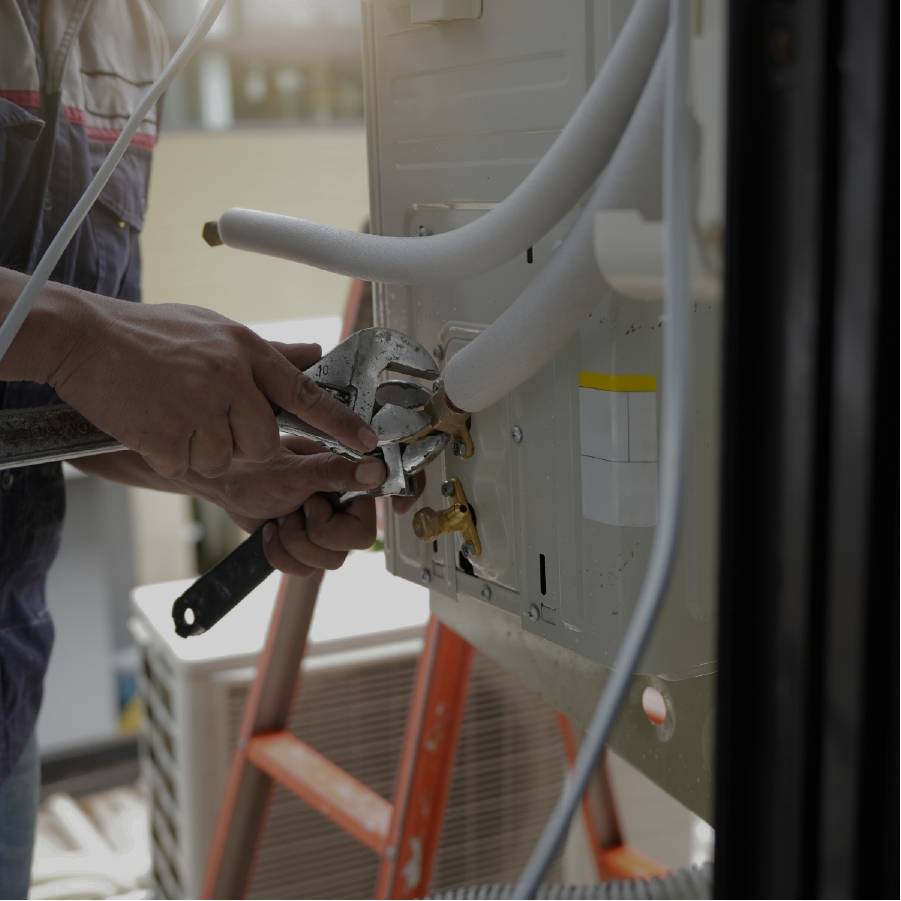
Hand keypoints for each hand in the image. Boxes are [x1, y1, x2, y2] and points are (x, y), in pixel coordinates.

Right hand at [2, 269, 376, 478]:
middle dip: (242, 442)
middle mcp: (229, 376)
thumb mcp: (214, 329)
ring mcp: (198, 406)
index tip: (366, 440)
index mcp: (245, 349)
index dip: (340, 421)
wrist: (82, 338)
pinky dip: (170, 453)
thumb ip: (266, 351)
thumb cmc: (148, 335)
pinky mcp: (167, 433)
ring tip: (172, 413)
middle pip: (264, 441)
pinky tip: (152, 422)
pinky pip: (186, 463)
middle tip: (207, 417)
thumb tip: (313, 352)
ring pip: (225, 457)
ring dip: (202, 448)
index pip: (305, 391)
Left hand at [181, 435, 384, 574]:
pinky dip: (282, 555)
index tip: (391, 510)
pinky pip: (307, 571)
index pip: (381, 500)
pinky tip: (272, 532)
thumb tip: (375, 470)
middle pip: (360, 540)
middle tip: (301, 508)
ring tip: (282, 517)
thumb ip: (334, 470)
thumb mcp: (293, 469)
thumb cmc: (255, 468)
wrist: (225, 486)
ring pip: (333, 561)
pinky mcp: (309, 549)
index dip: (388, 507)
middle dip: (320, 532)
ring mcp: (328, 531)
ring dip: (296, 542)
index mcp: (348, 479)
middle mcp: (344, 506)